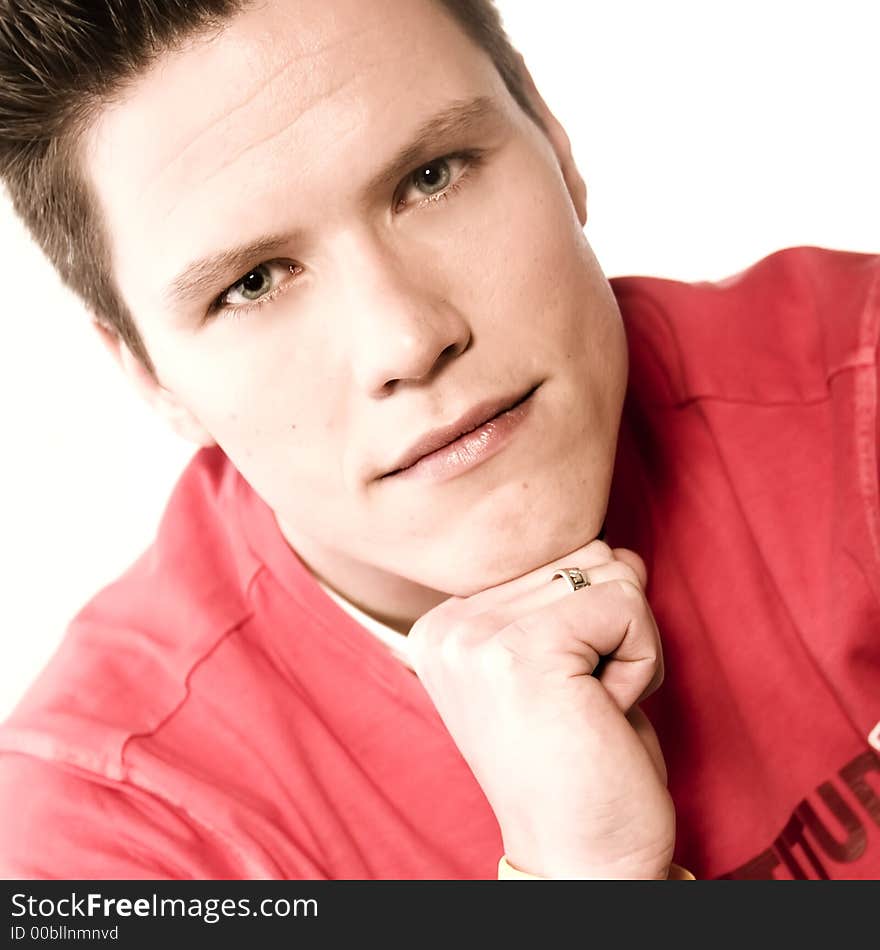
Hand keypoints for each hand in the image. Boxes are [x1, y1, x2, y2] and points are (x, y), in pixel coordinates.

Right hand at [408, 539, 674, 878]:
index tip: (561, 695)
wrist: (581, 860)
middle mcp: (448, 626)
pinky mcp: (522, 650)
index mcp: (446, 626)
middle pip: (582, 559)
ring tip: (589, 710)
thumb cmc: (583, 765)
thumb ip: (582, 594)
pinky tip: (604, 714)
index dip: (587, 625)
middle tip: (580, 706)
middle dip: (609, 632)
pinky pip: (628, 606)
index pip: (552, 559)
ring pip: (611, 576)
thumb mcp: (573, 660)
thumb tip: (623, 550)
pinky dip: (641, 663)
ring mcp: (476, 637)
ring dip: (627, 648)